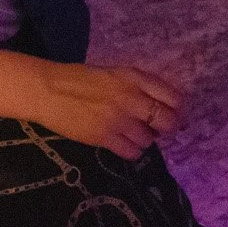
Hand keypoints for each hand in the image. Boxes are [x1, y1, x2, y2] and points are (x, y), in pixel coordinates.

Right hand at [38, 62, 182, 158]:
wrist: (48, 91)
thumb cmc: (82, 80)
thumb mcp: (116, 73)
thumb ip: (140, 86)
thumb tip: (164, 104)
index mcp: (135, 78)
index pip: (173, 98)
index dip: (178, 110)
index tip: (175, 114)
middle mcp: (131, 98)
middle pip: (167, 121)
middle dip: (167, 128)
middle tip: (158, 129)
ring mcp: (118, 119)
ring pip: (149, 140)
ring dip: (145, 139)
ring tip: (133, 133)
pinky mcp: (104, 137)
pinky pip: (132, 152)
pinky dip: (132, 151)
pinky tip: (124, 143)